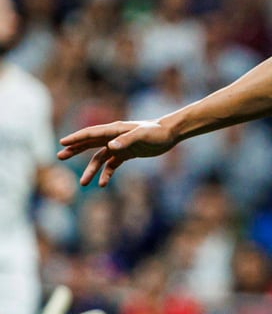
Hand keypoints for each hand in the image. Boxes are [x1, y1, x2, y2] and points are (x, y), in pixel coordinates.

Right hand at [57, 119, 176, 186]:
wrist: (170, 134)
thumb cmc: (156, 132)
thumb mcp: (142, 135)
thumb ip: (126, 140)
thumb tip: (110, 147)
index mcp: (114, 130)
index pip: (91, 134)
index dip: (76, 138)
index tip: (62, 143)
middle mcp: (114, 137)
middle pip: (90, 144)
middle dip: (75, 150)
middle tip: (60, 156)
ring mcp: (119, 145)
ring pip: (100, 158)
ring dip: (91, 169)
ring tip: (83, 183)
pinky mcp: (127, 153)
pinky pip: (112, 164)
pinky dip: (106, 173)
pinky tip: (102, 184)